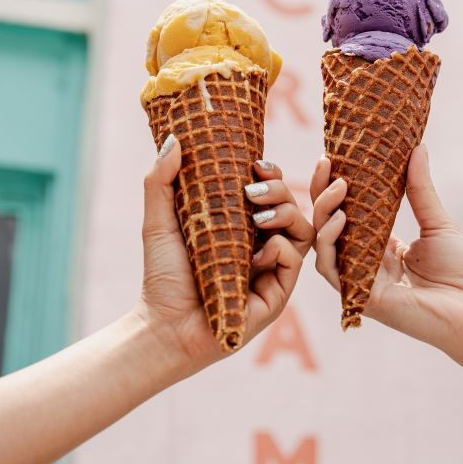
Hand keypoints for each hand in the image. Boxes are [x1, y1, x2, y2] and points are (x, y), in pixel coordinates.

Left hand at [136, 137, 312, 375]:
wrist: (162, 325)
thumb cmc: (162, 275)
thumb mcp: (160, 221)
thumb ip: (161, 180)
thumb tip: (174, 138)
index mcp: (242, 228)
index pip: (271, 193)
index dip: (272, 174)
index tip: (256, 162)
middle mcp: (262, 247)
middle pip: (292, 206)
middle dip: (280, 190)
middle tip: (251, 189)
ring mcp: (272, 272)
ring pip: (302, 231)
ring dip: (286, 213)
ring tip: (257, 215)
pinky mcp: (277, 296)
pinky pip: (295, 262)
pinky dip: (280, 249)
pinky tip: (257, 252)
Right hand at [310, 145, 462, 360]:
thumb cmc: (462, 275)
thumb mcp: (437, 224)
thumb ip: (420, 190)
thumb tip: (417, 148)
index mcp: (378, 247)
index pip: (345, 211)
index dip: (334, 185)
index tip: (333, 155)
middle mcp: (362, 262)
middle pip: (327, 223)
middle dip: (321, 191)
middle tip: (326, 160)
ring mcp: (358, 280)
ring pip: (322, 243)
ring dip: (324, 212)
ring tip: (338, 185)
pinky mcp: (360, 296)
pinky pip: (331, 268)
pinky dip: (329, 242)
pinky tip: (341, 218)